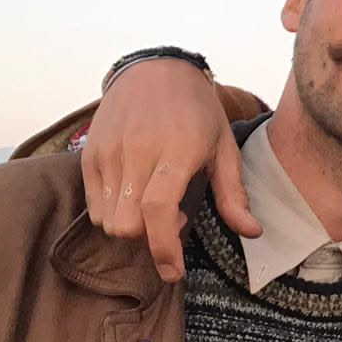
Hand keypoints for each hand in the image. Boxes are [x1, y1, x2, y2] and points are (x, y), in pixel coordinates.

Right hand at [81, 59, 258, 280]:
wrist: (154, 69)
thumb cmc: (197, 110)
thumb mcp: (224, 146)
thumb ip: (233, 194)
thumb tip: (252, 233)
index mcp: (176, 152)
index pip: (159, 210)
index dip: (164, 248)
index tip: (174, 272)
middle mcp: (136, 153)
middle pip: (127, 226)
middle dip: (149, 239)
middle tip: (175, 219)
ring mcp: (108, 153)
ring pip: (107, 221)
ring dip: (131, 227)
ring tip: (155, 204)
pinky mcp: (89, 155)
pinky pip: (93, 205)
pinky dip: (114, 213)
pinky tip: (135, 194)